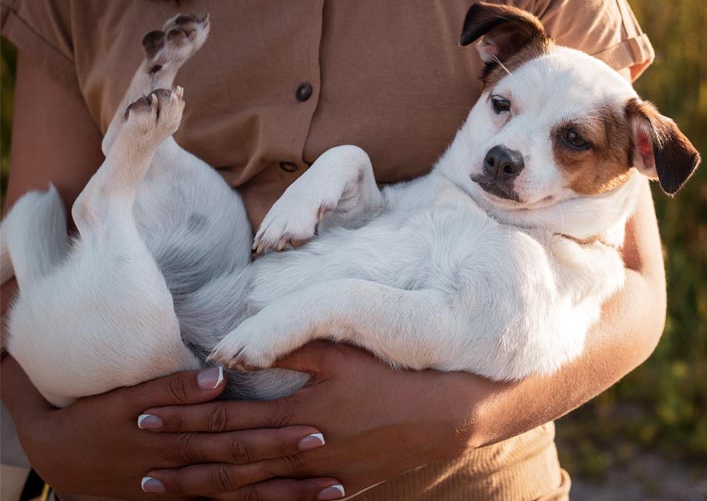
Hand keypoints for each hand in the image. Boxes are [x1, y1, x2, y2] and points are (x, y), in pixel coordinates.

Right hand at [0, 357, 341, 499]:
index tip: (316, 429)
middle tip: (336, 465)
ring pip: (244, 497)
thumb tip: (219, 375)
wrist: (63, 454)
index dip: (274, 435)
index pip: (235, 437)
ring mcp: (187, 490)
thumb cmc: (98, 415)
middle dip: (292, 469)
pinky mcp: (185, 499)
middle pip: (247, 471)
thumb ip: (175, 384)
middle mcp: (187, 469)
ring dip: (288, 497)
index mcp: (178, 439)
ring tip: (333, 493)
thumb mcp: (127, 395)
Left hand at [140, 342, 491, 496]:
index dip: (184, 418)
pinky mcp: (338, 490)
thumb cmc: (392, 376)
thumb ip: (290, 344)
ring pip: (251, 489)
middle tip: (139, 469)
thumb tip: (239, 347)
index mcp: (298, 412)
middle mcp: (302, 450)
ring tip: (170, 491)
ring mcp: (319, 478)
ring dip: (207, 490)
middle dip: (182, 463)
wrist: (443, 416)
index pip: (227, 416)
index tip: (145, 417)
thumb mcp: (342, 352)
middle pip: (229, 461)